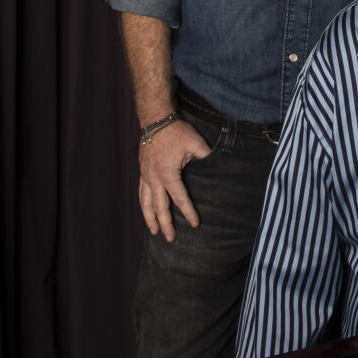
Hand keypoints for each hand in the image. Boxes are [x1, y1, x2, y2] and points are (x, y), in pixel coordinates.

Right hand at [137, 119, 210, 241]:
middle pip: (159, 207)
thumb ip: (206, 156)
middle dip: (166, 224)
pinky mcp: (142, 171)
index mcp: (168, 174)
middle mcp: (154, 178)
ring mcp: (146, 175)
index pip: (180, 198)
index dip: (188, 212)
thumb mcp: (196, 143)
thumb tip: (217, 164)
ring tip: (154, 232)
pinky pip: (141, 192)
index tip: (195, 224)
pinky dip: (143, 205)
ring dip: (150, 218)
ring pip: (146, 203)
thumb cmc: (176, 131)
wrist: (155, 119)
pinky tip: (146, 210)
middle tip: (171, 239)